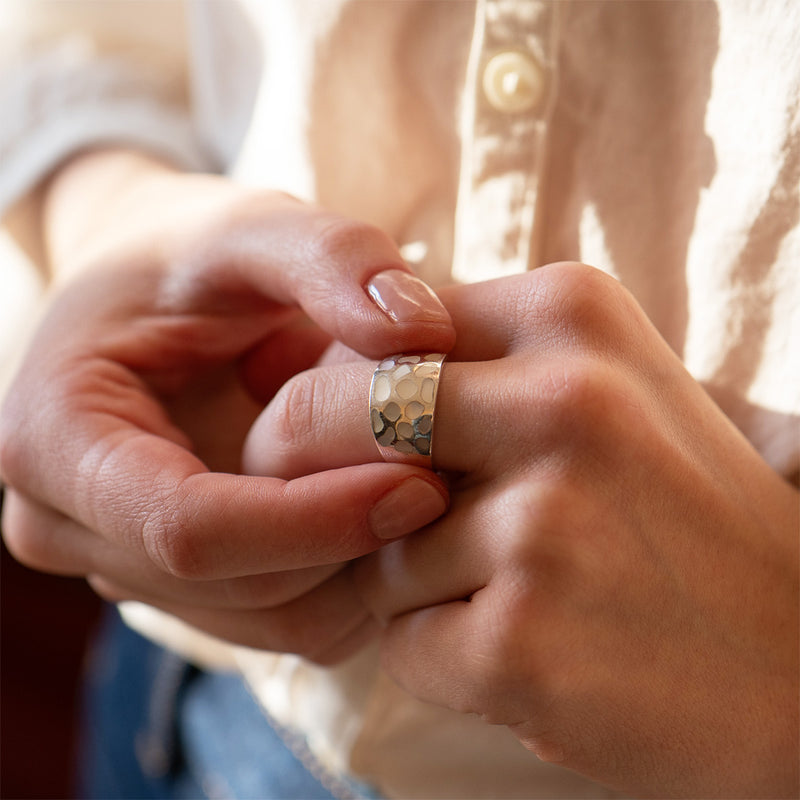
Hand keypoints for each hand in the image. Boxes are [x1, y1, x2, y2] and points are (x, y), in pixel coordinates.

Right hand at [0, 148, 453, 662]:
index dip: (314, 519)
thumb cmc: (189, 257)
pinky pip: (281, 618)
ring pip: (268, 617)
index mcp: (57, 438)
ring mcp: (123, 562)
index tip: (421, 485)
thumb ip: (329, 255)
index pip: (188, 529)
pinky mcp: (179, 583)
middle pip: (236, 585)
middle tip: (443, 471)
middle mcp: (70, 522)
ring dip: (358, 564)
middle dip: (351, 541)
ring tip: (412, 476)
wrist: (151, 295)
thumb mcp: (250, 227)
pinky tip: (379, 506)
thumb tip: (420, 333)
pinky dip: (346, 579)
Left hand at [244, 263, 798, 794]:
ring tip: (521, 598)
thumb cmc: (677, 519)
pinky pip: (400, 641)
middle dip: (314, 468)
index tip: (353, 438)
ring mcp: (544, 522)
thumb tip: (337, 366)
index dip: (346, 390)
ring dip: (410, 585)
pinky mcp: (520, 640)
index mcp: (572, 313)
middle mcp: (562, 400)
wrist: (799, 663)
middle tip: (356, 517)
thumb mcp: (605, 391)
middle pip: (335, 412)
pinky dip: (440, 658)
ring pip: (368, 544)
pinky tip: (529, 657)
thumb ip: (482, 367)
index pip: (382, 330)